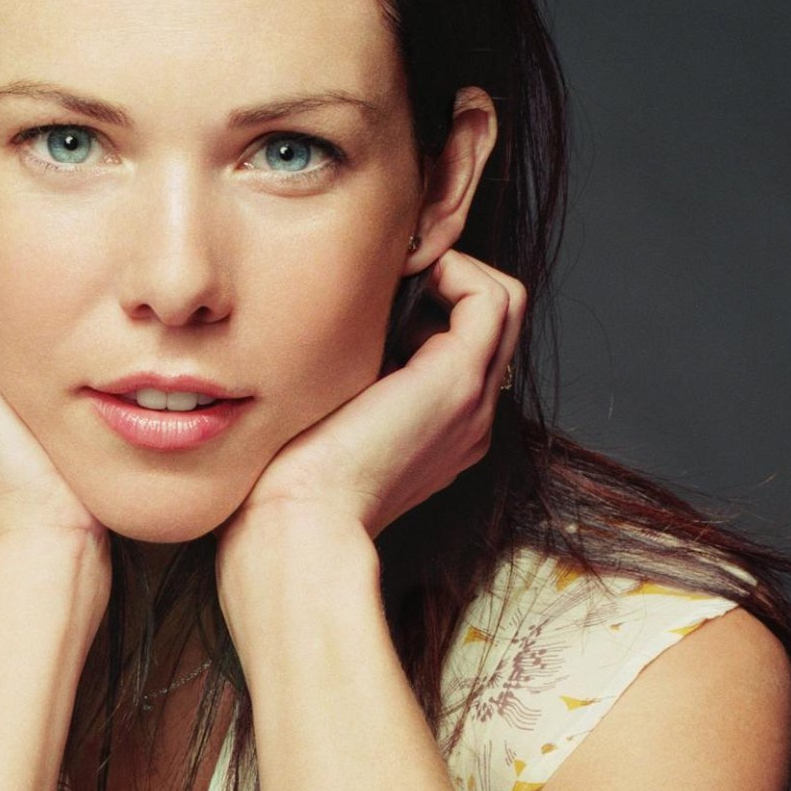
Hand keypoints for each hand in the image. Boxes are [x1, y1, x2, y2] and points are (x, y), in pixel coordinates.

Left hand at [217, 249, 525, 555]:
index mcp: (440, 429)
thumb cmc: (288, 483)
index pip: (463, 343)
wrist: (299, 523)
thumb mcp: (322, 419)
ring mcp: (471, 399)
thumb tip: (326, 326)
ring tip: (395, 271)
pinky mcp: (456, 380)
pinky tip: (400, 276)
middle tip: (388, 272)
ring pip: (502, 302)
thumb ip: (342, 380)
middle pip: (492, 318)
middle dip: (445, 276)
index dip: (428, 304)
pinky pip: (491, 297)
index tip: (372, 296)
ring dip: (453, 267)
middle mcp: (468, 415)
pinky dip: (454, 268)